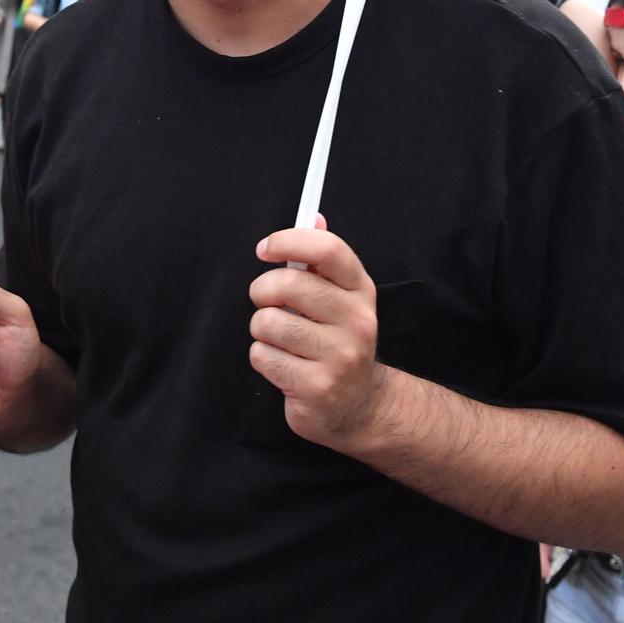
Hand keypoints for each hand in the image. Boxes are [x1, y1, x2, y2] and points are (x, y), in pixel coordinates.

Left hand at [249, 218, 385, 448]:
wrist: (360, 406)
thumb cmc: (339, 341)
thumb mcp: (342, 298)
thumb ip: (324, 260)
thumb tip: (313, 216)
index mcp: (361, 290)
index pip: (328, 249)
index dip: (289, 241)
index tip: (264, 249)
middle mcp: (357, 321)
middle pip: (289, 284)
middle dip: (263, 291)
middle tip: (266, 301)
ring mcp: (339, 356)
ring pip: (268, 322)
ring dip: (262, 330)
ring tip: (280, 339)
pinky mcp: (317, 387)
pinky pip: (263, 356)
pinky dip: (263, 358)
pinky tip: (283, 365)